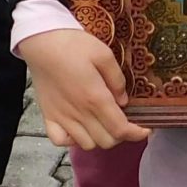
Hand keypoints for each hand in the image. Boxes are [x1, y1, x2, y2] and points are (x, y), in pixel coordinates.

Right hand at [17, 27, 149, 151]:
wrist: (41, 41)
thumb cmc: (73, 44)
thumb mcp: (104, 54)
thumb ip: (117, 80)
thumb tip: (123, 101)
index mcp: (96, 98)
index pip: (121, 129)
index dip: (137, 133)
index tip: (146, 128)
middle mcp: (79, 113)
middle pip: (106, 141)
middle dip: (121, 135)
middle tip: (124, 121)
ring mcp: (62, 117)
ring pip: (86, 145)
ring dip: (99, 138)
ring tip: (103, 124)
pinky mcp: (48, 116)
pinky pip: (60, 141)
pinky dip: (72, 141)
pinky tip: (79, 128)